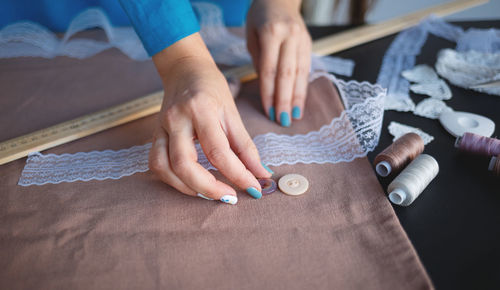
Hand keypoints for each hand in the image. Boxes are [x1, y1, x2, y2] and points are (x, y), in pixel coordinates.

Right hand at [149, 33, 271, 203]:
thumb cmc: (212, 89)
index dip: (238, 175)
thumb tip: (261, 174)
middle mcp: (176, 119)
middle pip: (184, 164)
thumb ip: (246, 147)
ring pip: (164, 168)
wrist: (185, 70)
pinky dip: (173, 180)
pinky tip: (191, 183)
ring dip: (188, 188)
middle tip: (230, 197)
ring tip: (211, 193)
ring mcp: (161, 127)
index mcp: (201, 110)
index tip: (253, 188)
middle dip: (208, 188)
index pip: (218, 152)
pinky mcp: (154, 135)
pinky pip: (156, 164)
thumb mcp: (233, 113)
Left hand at [246, 0, 311, 126]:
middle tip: (282, 120)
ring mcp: (302, 40)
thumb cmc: (260, 18)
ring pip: (300, 74)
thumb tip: (267, 88)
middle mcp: (290, 36)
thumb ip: (259, 60)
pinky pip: (306, 70)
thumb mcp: (251, 35)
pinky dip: (303, 89)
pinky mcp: (309, 45)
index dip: (269, 93)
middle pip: (287, 74)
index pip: (269, 69)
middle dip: (284, 100)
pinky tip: (300, 103)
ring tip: (293, 117)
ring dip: (297, 98)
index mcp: (271, 33)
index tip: (268, 111)